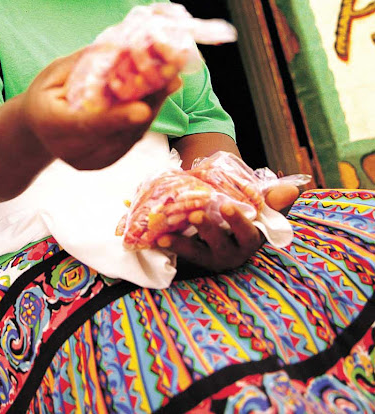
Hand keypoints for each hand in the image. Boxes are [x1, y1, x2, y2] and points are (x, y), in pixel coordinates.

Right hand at [22, 49, 181, 170]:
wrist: (36, 129)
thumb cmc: (45, 94)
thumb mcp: (55, 73)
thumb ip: (86, 64)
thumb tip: (122, 47)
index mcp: (51, 123)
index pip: (87, 123)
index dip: (116, 117)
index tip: (142, 109)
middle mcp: (69, 149)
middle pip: (116, 130)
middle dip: (148, 103)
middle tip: (171, 77)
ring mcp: (88, 160)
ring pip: (129, 136)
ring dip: (152, 108)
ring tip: (170, 80)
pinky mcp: (102, 162)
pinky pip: (129, 140)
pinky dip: (145, 118)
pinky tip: (157, 96)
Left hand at [160, 184, 300, 271]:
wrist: (218, 221)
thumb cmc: (239, 212)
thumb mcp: (254, 205)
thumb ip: (269, 198)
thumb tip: (293, 190)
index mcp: (250, 238)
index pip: (248, 232)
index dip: (238, 220)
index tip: (227, 205)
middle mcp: (232, 252)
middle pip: (221, 244)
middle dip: (209, 229)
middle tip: (196, 213)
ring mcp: (211, 257)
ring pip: (198, 253)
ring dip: (183, 242)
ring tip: (167, 230)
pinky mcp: (192, 259)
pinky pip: (179, 255)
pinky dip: (168, 246)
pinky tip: (155, 237)